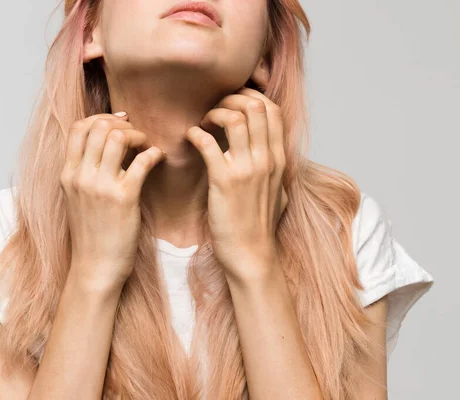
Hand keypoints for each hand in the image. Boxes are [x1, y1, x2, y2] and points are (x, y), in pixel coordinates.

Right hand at [60, 112, 165, 290]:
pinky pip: (141, 161)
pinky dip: (153, 153)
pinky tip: (157, 157)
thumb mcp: (76, 198)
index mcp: (67, 174)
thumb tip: (100, 148)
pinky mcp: (124, 198)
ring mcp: (101, 187)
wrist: (95, 267)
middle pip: (98, 127)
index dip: (100, 118)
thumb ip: (83, 173)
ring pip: (117, 138)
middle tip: (136, 135)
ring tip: (145, 145)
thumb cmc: (90, 234)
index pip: (78, 128)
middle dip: (122, 124)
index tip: (118, 123)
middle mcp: (81, 176)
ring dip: (137, 135)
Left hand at [185, 87, 287, 282]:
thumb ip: (274, 169)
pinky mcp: (224, 181)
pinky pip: (209, 143)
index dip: (250, 98)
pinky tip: (191, 138)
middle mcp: (266, 159)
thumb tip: (271, 154)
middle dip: (232, 99)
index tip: (232, 104)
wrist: (250, 254)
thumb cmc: (259, 225)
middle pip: (256, 106)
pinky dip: (196, 134)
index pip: (272, 110)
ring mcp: (247, 169)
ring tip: (204, 123)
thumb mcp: (277, 191)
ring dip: (214, 113)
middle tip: (215, 109)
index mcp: (278, 159)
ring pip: (235, 118)